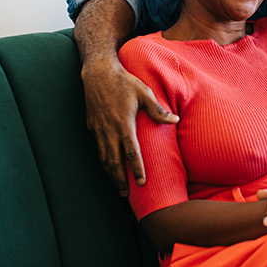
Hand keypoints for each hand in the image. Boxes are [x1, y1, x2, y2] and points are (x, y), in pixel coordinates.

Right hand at [82, 57, 177, 196]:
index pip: (131, 152)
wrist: (98, 73)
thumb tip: (175, 120)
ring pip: (103, 158)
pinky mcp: (92, 126)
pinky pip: (98, 148)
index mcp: (123, 123)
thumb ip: (158, 109)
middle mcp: (109, 130)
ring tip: (118, 186)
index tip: (142, 182)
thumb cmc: (124, 81)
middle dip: (120, 180)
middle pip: (114, 162)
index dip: (136, 169)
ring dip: (110, 174)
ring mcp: (98, 129)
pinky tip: (109, 166)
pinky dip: (103, 161)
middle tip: (127, 194)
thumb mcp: (144, 92)